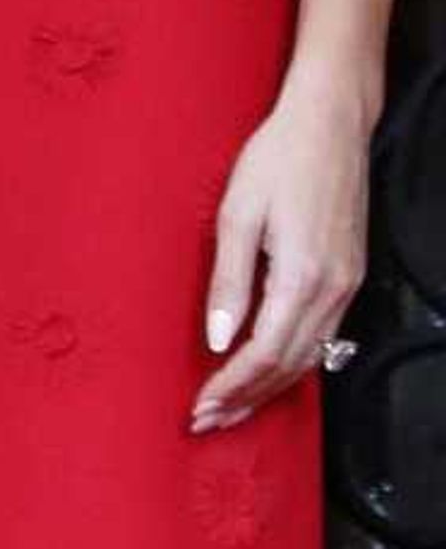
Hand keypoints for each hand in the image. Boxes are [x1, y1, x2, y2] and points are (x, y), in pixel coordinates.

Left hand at [193, 76, 370, 433]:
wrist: (330, 127)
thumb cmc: (276, 161)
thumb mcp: (237, 215)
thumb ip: (229, 282)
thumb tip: (218, 339)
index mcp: (302, 278)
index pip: (263, 354)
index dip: (230, 387)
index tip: (199, 408)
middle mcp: (332, 291)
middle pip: (288, 367)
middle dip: (246, 399)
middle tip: (206, 422)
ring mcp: (346, 287)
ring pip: (309, 358)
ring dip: (269, 388)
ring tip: (231, 409)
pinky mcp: (349, 278)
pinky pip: (322, 338)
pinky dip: (293, 364)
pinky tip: (269, 373)